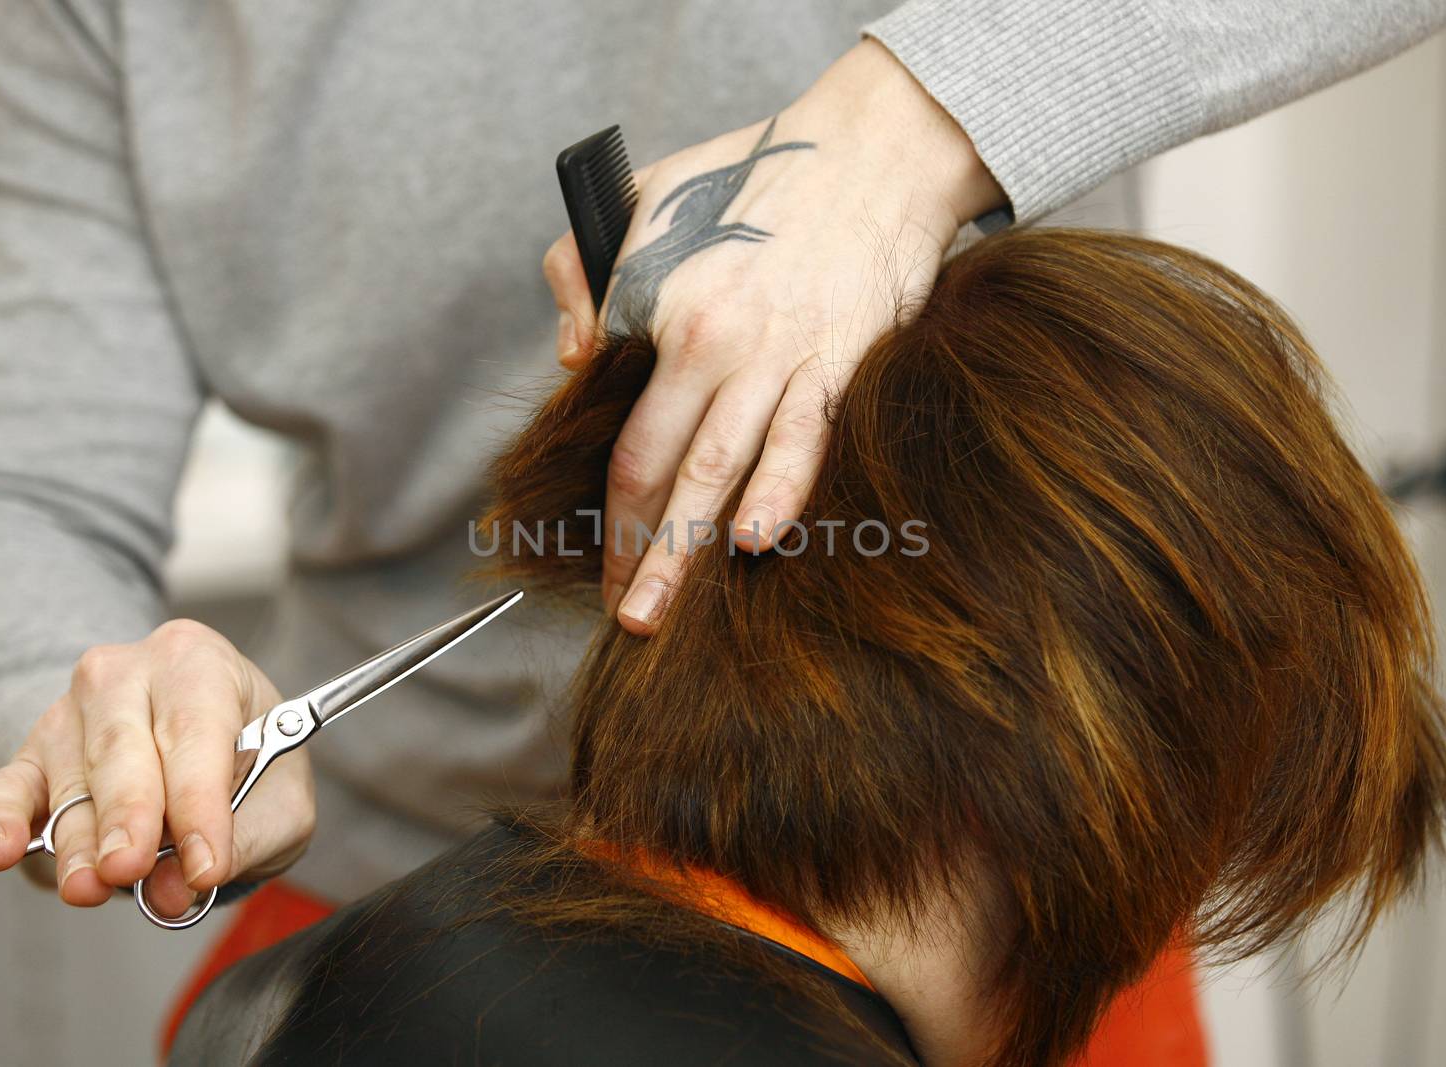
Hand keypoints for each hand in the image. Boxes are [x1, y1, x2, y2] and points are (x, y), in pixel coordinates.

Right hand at [0, 619, 314, 916]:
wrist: (208, 743)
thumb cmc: (250, 760)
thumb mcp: (280, 799)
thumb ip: (240, 841)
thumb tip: (175, 890)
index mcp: (199, 663)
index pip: (196, 730)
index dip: (199, 801)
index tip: (206, 863)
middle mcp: (128, 673)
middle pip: (122, 748)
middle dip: (126, 814)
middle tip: (129, 867)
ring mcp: (71, 712)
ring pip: (72, 781)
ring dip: (77, 840)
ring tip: (89, 886)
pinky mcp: (33, 756)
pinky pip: (9, 788)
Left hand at [543, 39, 1004, 632]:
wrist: (871, 148)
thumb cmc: (752, 177)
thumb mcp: (641, 199)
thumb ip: (585, 272)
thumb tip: (573, 358)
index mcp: (663, 314)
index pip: (624, 441)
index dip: (608, 517)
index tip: (603, 567)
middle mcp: (714, 345)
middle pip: (664, 474)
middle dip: (639, 556)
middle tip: (628, 620)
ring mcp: (781, 357)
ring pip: (723, 472)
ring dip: (689, 551)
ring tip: (665, 613)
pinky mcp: (842, 359)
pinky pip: (806, 439)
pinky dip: (779, 491)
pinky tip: (753, 541)